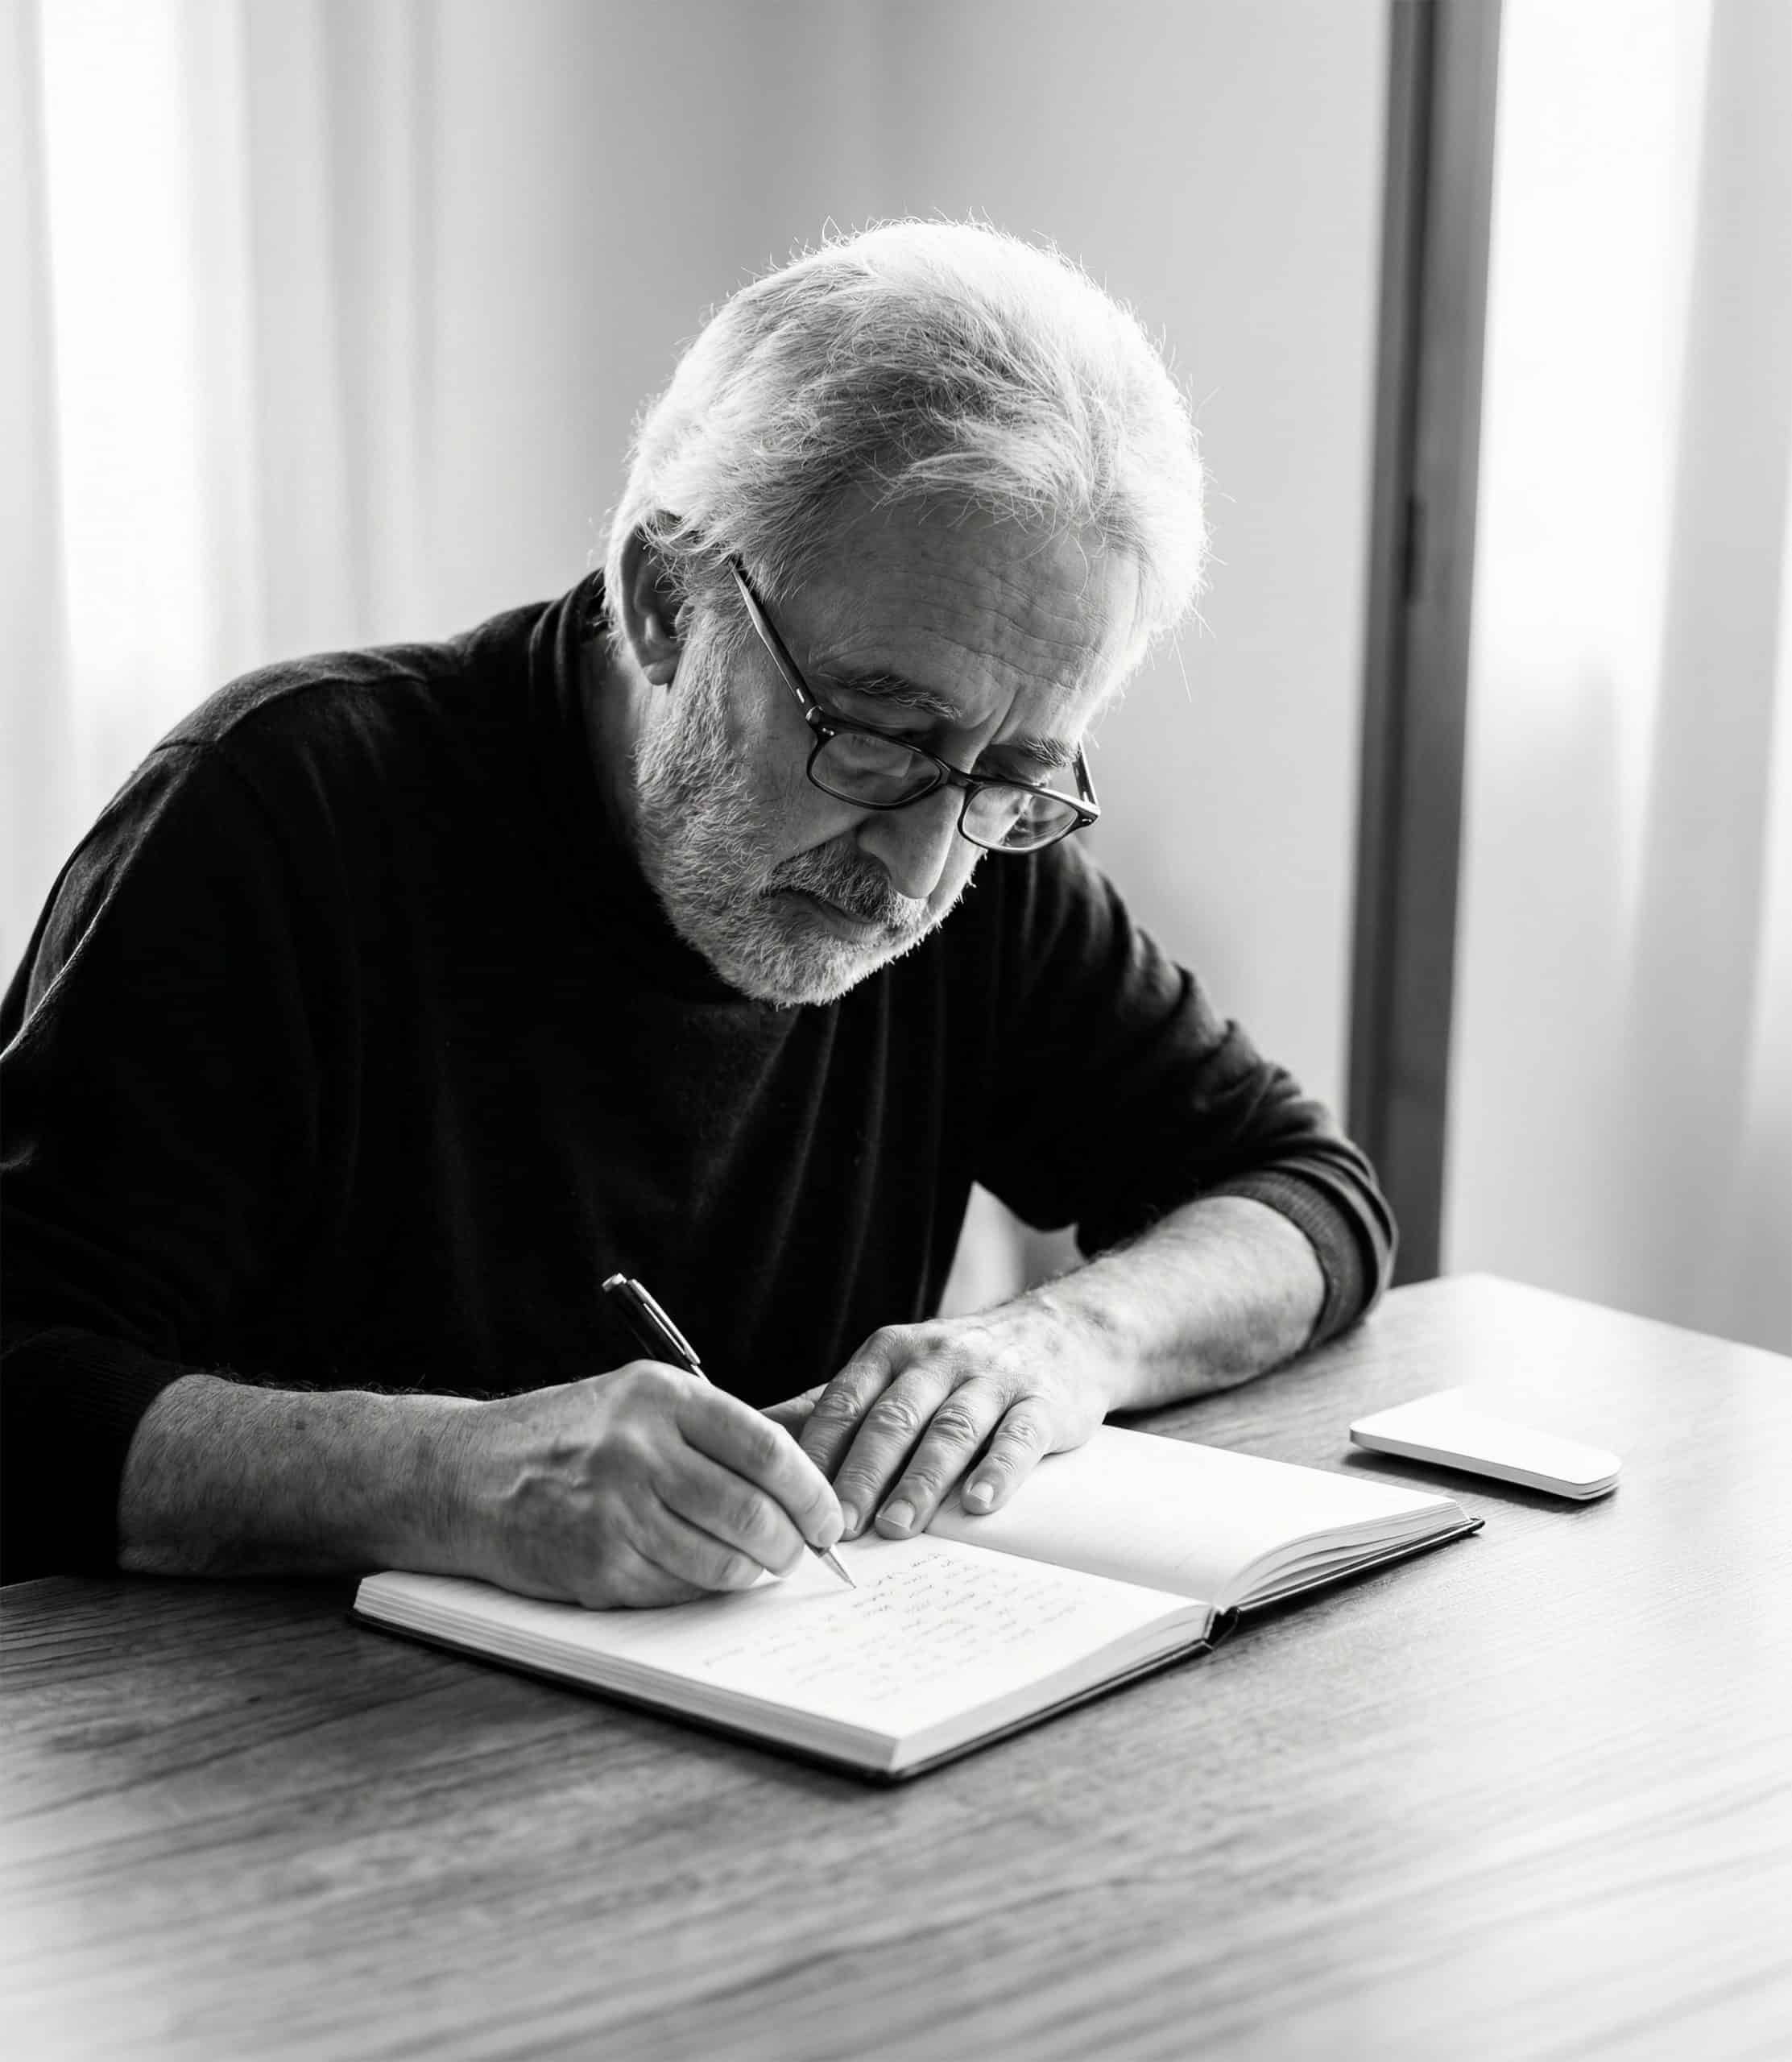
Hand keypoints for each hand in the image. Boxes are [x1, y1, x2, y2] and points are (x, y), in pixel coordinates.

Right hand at [447, 1363, 843, 1607]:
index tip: (829, 1516)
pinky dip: (703, 1588)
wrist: (468, 1476)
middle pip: (750, 1511)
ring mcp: (615, 1510)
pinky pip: (679, 1589)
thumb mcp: (637, 1400)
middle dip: (791, 1543)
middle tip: (798, 1552)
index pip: (765, 1447)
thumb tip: (801, 1477)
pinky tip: (700, 1573)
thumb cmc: (568, 1437)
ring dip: (752, 1572)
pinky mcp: (597, 1565)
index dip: (811, 1491)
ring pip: (721, 1559)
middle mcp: (638, 1448)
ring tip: (754, 1564)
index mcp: (660, 1398)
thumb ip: (711, 1430)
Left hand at [795, 1295, 1119, 1541]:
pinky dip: (999, 1470)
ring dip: (922, 1479)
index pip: (845, 1403)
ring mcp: (992, 1378)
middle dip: (863, 1473)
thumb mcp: (892, 1370)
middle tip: (840, 1526)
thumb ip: (831, 1405)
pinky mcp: (1042, 1401)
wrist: (1060, 1332)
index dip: (818, 1454)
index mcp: (891, 1352)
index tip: (793, 1502)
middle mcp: (938, 1358)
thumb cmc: (957, 1367)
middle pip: (893, 1418)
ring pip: (951, 1429)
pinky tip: (979, 1503)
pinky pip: (1018, 1436)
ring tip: (898, 1525)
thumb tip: (754, 1434)